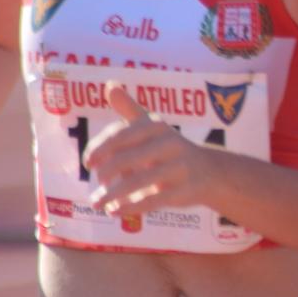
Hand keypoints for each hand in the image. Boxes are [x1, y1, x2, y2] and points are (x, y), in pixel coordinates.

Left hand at [85, 82, 220, 216]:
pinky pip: (153, 200)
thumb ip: (128, 108)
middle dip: (106, 172)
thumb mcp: (150, 125)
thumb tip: (110, 85)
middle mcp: (170, 144)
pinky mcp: (184, 191)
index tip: (88, 162)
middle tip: (96, 182)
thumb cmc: (168, 147)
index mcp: (156, 126)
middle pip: (129, 158)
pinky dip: (131, 207)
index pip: (123, 134)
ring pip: (140, 181)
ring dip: (113, 194)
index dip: (101, 148)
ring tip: (96, 203)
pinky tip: (114, 211)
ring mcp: (180, 168)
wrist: (209, 172)